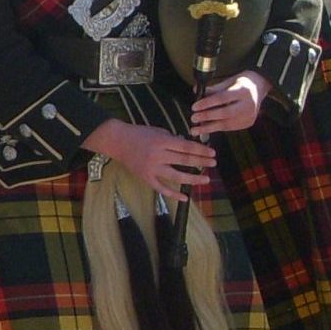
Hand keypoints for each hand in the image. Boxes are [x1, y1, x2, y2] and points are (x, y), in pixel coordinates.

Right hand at [87, 118, 215, 199]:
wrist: (117, 141)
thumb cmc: (138, 133)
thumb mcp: (158, 131)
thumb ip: (173, 139)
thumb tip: (189, 147)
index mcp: (162, 142)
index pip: (186, 147)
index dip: (201, 151)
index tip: (212, 153)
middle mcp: (158, 155)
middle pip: (184, 161)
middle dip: (201, 162)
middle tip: (213, 163)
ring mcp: (151, 168)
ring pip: (176, 177)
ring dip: (193, 179)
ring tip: (206, 179)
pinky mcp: (146, 178)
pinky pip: (161, 188)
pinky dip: (173, 194)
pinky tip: (185, 198)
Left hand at [189, 70, 268, 136]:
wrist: (259, 87)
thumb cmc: (242, 83)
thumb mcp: (228, 81)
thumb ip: (213, 88)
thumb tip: (196, 90)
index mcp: (243, 91)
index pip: (222, 98)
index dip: (207, 103)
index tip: (194, 107)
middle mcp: (248, 104)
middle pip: (225, 113)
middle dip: (207, 117)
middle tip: (193, 118)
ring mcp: (249, 115)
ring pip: (227, 124)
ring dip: (209, 128)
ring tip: (195, 129)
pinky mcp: (248, 123)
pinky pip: (230, 128)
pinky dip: (217, 128)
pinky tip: (206, 128)